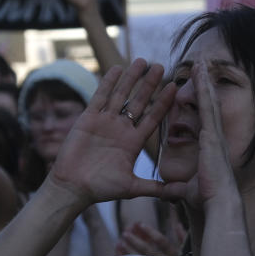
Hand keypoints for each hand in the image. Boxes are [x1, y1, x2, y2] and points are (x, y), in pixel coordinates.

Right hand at [47, 59, 176, 204]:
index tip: (175, 87)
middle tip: (161, 66)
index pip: (153, 117)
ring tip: (142, 61)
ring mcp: (105, 122)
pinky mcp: (88, 119)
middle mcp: (122, 129)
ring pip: (121, 95)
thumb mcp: (133, 188)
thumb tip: (181, 194)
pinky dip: (108, 83)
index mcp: (134, 142)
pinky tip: (116, 69)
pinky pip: (100, 97)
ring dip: (131, 78)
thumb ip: (156, 188)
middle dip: (150, 84)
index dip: (163, 102)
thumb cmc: (101, 189)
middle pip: (139, 101)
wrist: (73, 188)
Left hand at [116, 221, 179, 255]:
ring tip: (120, 240)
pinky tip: (118, 249)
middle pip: (148, 251)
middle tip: (125, 232)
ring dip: (128, 250)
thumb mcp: (188, 252)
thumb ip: (183, 238)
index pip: (162, 242)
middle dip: (136, 241)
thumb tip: (177, 223)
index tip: (140, 224)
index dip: (151, 232)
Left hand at [167, 61, 239, 213]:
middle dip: (206, 85)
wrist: (219, 203)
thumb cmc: (206, 199)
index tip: (200, 89)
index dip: (203, 103)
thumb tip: (168, 192)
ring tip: (202, 61)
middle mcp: (214, 137)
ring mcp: (215, 133)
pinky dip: (205, 87)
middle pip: (210, 104)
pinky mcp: (212, 133)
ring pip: (210, 100)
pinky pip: (207, 105)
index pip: (205, 120)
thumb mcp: (186, 190)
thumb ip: (177, 188)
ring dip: (206, 80)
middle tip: (202, 66)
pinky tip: (201, 72)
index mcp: (210, 147)